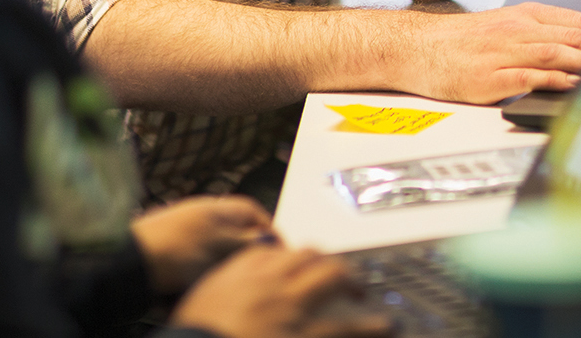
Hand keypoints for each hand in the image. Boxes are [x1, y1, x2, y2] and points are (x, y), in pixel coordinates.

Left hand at [131, 194, 274, 294]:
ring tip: (216, 282)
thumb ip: (250, 242)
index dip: (270, 234)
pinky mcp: (171, 253)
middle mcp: (204, 216)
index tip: (279, 254)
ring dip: (218, 269)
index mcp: (220, 207)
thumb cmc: (176, 249)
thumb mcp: (222, 246)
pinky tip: (194, 287)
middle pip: (236, 235)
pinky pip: (193, 266)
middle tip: (246, 274)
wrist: (129, 263)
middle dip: (242, 256)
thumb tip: (271, 241)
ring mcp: (186, 234)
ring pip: (215, 254)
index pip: (256, 214)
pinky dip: (196, 276)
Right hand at [170, 244, 391, 337]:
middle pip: (308, 257)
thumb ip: (223, 291)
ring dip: (354, 284)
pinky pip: (345, 327)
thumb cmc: (193, 336)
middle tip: (341, 275)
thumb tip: (235, 294)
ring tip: (367, 294)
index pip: (272, 251)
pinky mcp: (306, 334)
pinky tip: (386, 326)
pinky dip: (369, 326)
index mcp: (240, 274)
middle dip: (328, 263)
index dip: (291, 258)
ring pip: (334, 279)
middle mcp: (270, 283)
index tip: (302, 265)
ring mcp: (291, 308)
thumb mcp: (199, 303)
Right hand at [397, 2, 580, 103]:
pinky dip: (555, 82)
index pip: (579, 19)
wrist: (417, 48)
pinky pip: (530, 78)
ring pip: (556, 54)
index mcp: (525, 15)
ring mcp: (503, 54)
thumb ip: (542, 32)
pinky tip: (572, 87)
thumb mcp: (505, 25)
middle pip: (573, 38)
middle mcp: (517, 30)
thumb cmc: (461, 41)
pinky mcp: (490, 78)